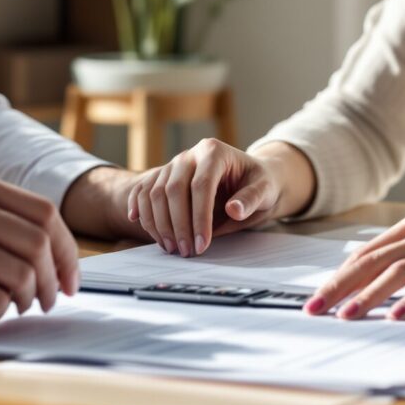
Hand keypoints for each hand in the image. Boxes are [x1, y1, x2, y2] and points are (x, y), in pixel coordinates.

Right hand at [0, 170, 78, 327]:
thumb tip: (50, 254)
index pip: (45, 213)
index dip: (67, 249)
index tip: (69, 276)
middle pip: (40, 244)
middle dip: (55, 279)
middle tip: (52, 300)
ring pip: (24, 276)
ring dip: (28, 300)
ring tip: (15, 307)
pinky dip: (0, 314)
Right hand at [127, 139, 310, 255]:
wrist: (248, 179)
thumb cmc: (258, 184)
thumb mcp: (265, 190)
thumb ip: (251, 199)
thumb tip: (234, 210)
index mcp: (214, 152)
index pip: (201, 185)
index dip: (200, 217)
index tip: (202, 244)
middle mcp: (189, 155)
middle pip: (173, 189)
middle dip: (178, 225)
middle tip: (186, 252)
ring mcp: (172, 165)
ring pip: (154, 192)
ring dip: (159, 224)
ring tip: (172, 249)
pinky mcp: (162, 176)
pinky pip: (143, 191)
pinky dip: (139, 209)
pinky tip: (140, 225)